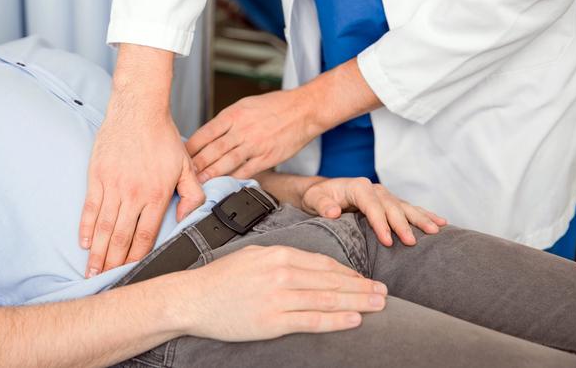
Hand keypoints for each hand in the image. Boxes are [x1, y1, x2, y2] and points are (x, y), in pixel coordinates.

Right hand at [80, 45, 204, 276]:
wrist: (139, 109)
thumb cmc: (163, 137)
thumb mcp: (187, 166)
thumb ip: (193, 194)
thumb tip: (186, 218)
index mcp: (157, 194)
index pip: (146, 235)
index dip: (137, 257)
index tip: (132, 272)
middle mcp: (134, 194)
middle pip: (121, 236)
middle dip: (114, 262)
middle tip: (106, 281)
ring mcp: (113, 185)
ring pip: (103, 226)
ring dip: (98, 251)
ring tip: (92, 270)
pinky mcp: (98, 175)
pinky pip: (90, 207)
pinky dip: (86, 226)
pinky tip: (85, 242)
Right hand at [179, 245, 387, 340]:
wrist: (192, 298)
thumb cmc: (221, 279)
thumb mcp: (252, 256)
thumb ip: (281, 259)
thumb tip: (309, 265)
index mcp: (277, 254)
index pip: (323, 263)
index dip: (348, 273)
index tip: (364, 280)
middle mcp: (281, 272)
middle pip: (331, 280)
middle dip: (361, 287)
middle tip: (384, 292)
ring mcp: (277, 297)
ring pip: (327, 298)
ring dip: (357, 302)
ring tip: (379, 304)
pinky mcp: (272, 320)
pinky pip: (311, 320)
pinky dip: (336, 320)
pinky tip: (354, 320)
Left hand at [186, 88, 317, 180]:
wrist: (304, 109)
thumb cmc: (276, 106)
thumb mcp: (246, 105)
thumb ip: (227, 121)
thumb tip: (209, 136)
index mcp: (234, 115)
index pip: (205, 133)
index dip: (190, 147)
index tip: (180, 155)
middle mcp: (242, 130)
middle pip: (212, 151)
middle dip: (195, 165)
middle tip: (183, 175)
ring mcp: (254, 145)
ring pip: (226, 163)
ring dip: (210, 175)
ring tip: (198, 183)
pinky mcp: (267, 158)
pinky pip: (246, 171)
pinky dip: (233, 178)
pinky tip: (224, 184)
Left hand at [301, 177, 447, 245]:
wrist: (321, 191)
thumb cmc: (317, 197)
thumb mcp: (313, 199)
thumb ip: (322, 205)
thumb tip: (333, 211)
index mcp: (357, 187)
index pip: (372, 205)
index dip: (380, 222)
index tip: (387, 241)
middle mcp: (374, 189)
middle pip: (392, 206)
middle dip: (403, 224)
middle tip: (411, 242)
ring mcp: (384, 196)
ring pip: (405, 207)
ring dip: (421, 218)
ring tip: (436, 230)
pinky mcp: (389, 203)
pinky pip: (409, 209)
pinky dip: (424, 215)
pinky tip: (440, 222)